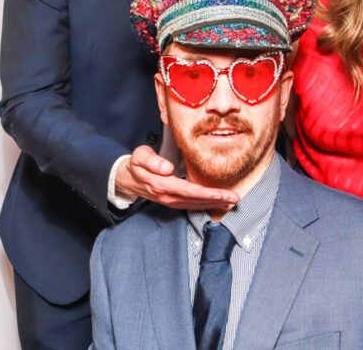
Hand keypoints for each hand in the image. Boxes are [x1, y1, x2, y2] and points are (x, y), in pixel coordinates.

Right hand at [115, 145, 237, 209]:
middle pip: (195, 200)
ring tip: (232, 201)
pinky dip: (206, 205)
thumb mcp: (139, 157)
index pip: (187, 190)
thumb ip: (152, 161)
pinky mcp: (173, 201)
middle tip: (235, 198)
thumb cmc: (136, 164)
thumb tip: (167, 168)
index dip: (205, 193)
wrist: (127, 178)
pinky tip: (218, 203)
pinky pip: (192, 206)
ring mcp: (170, 201)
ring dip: (214, 204)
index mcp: (161, 185)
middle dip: (216, 200)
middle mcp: (167, 196)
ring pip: (195, 205)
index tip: (220, 193)